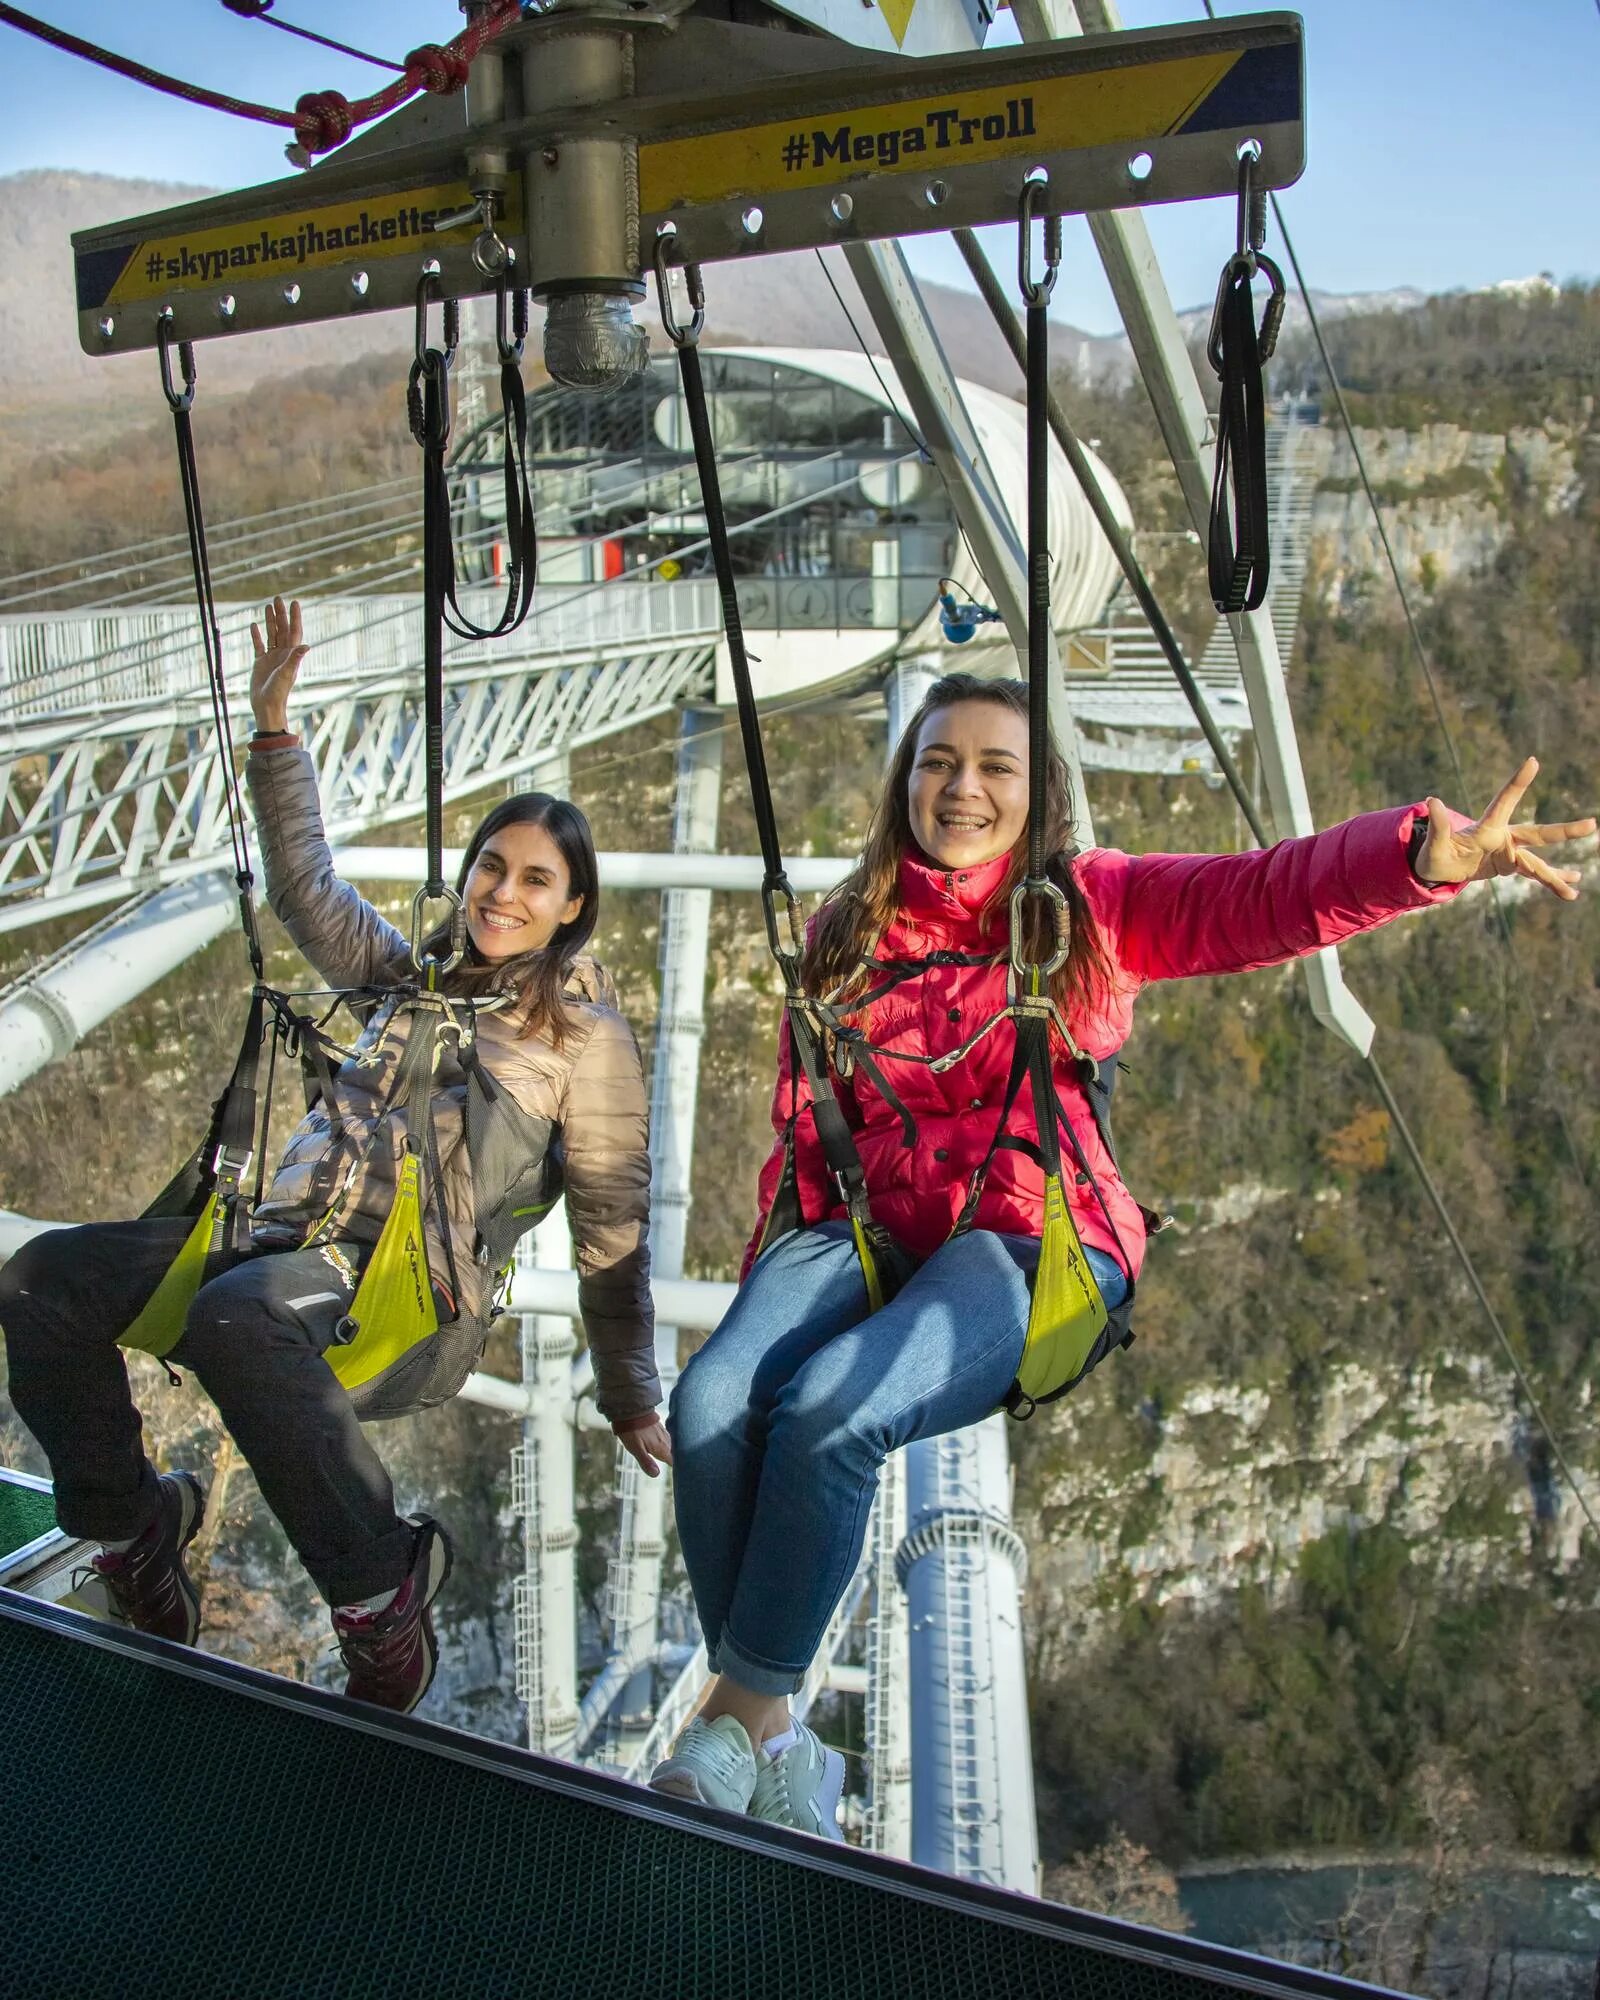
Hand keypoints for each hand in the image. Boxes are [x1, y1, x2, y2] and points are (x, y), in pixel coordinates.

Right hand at [249, 596, 309, 733]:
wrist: (266, 705)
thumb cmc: (278, 692)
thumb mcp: (287, 674)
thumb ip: (295, 659)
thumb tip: (306, 646)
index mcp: (291, 655)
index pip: (294, 631)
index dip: (294, 617)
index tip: (294, 603)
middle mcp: (282, 654)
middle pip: (282, 629)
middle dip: (281, 614)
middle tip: (278, 598)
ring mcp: (271, 657)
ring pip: (271, 634)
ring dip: (270, 621)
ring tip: (268, 606)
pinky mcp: (260, 662)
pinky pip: (259, 645)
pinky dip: (256, 635)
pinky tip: (253, 624)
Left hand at [615, 1416, 672, 1476]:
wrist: (631, 1409)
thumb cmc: (632, 1431)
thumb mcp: (636, 1449)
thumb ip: (646, 1462)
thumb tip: (656, 1474)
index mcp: (661, 1448)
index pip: (673, 1461)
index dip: (675, 1467)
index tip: (678, 1473)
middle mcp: (665, 1440)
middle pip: (672, 1453)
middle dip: (673, 1459)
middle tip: (674, 1466)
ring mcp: (663, 1432)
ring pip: (669, 1445)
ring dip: (669, 1451)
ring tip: (667, 1457)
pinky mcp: (659, 1426)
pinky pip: (665, 1437)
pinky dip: (664, 1443)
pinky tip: (660, 1445)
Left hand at [1415, 758, 1594, 901]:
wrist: (1442, 866)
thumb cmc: (1434, 854)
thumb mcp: (1433, 844)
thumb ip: (1439, 826)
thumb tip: (1432, 800)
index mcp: (1486, 828)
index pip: (1504, 802)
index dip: (1518, 783)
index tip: (1533, 761)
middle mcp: (1503, 837)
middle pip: (1537, 833)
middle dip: (1563, 832)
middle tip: (1592, 825)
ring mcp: (1510, 852)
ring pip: (1538, 863)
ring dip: (1556, 875)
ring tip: (1576, 883)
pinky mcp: (1511, 866)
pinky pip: (1535, 875)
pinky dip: (1551, 882)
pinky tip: (1571, 887)